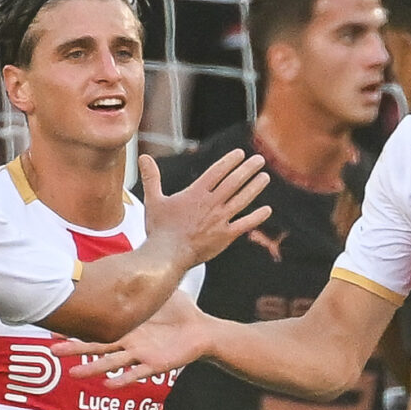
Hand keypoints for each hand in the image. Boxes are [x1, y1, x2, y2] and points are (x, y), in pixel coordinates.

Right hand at [60, 288, 213, 384]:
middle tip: (52, 351)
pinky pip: (137, 373)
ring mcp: (139, 354)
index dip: (77, 327)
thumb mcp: (157, 289)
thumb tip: (126, 253)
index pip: (96, 326)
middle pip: (96, 346)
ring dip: (92, 368)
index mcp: (125, 326)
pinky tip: (108, 384)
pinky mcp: (155, 365)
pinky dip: (123, 380)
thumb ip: (141, 276)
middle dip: (74, 349)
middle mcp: (127, 342)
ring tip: (73, 373)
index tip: (56, 325)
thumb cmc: (178, 310)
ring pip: (111, 363)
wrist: (201, 330)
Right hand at [138, 149, 269, 265]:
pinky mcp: (225, 236)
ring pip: (242, 199)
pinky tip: (267, 209)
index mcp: (196, 193)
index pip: (217, 172)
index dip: (230, 161)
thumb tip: (143, 157)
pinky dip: (257, 217)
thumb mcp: (153, 200)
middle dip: (247, 169)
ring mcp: (220, 220)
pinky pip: (245, 224)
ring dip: (255, 187)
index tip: (240, 154)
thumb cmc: (159, 230)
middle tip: (259, 160)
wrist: (167, 255)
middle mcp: (211, 204)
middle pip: (233, 182)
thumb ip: (152, 178)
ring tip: (265, 176)